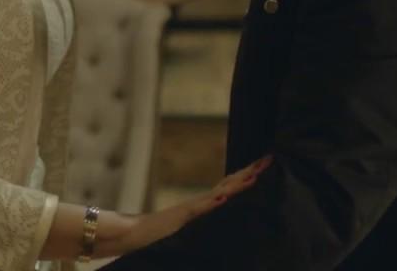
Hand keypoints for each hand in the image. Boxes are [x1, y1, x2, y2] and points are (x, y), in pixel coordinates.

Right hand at [108, 155, 271, 255]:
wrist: (129, 235)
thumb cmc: (155, 235)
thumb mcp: (183, 227)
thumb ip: (196, 219)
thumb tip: (213, 210)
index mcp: (200, 206)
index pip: (227, 188)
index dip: (244, 177)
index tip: (262, 166)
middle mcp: (196, 204)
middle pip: (227, 185)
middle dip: (248, 173)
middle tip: (268, 160)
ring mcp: (188, 210)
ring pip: (217, 195)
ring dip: (235, 185)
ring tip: (254, 175)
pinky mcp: (179, 219)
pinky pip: (197, 211)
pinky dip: (210, 204)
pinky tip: (222, 198)